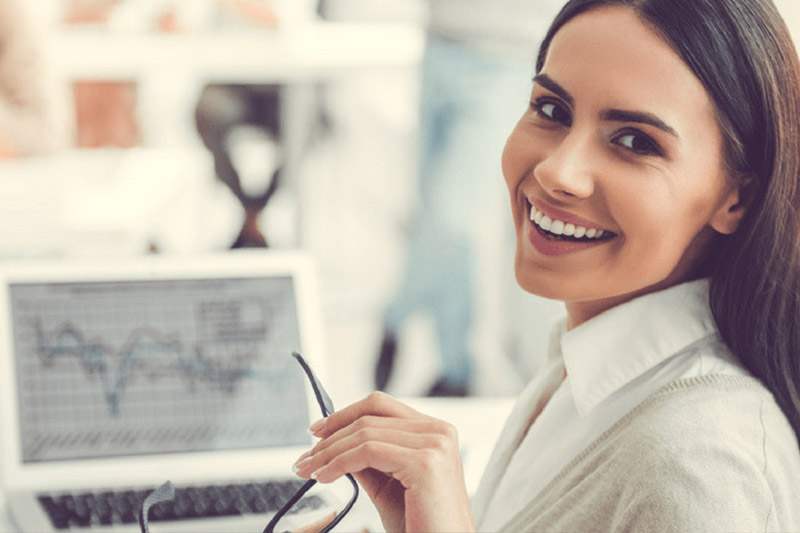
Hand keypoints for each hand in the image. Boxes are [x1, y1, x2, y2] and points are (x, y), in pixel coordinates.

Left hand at [293, 392, 475, 532]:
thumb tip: (336, 444)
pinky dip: (338, 463)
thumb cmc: (422, 526)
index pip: (381, 406)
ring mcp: (435, 445)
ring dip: (328, 452)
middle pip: (370, 417)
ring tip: (308, 470)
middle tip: (305, 457)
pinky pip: (368, 452)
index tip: (318, 431)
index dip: (345, 414)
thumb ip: (368, 460)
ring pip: (365, 433)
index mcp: (435, 432)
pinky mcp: (424, 463)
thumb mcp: (388, 486)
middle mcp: (439, 432)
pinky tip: (324, 477)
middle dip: (330, 436)